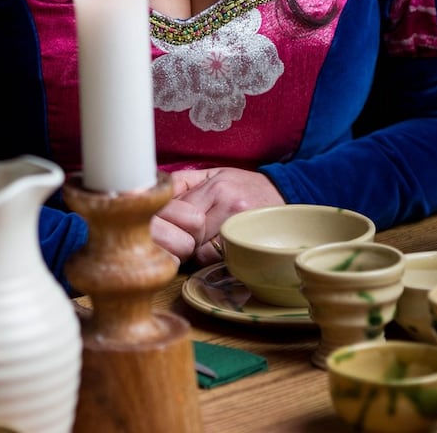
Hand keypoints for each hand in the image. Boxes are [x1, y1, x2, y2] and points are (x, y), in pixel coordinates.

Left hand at [158, 167, 284, 265]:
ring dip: (194, 252)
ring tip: (199, 242)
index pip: (179, 212)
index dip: (170, 221)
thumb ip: (183, 183)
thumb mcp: (213, 174)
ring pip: (200, 252)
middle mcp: (229, 206)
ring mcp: (241, 227)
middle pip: (188, 234)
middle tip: (181, 236)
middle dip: (180, 238)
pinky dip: (210, 259)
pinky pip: (217, 261)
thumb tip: (152, 193)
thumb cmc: (243, 185)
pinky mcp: (248, 245)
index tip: (168, 225)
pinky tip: (214, 249)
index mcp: (216, 187)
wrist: (284, 194)